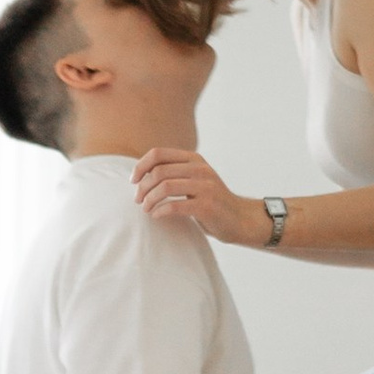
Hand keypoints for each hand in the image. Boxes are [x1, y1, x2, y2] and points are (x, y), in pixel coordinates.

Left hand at [134, 148, 256, 245]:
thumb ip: (176, 172)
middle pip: (159, 171)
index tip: (133, 181)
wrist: (239, 219)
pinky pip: (174, 206)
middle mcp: (200, 169)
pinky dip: (160, 211)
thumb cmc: (210, 202)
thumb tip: (142, 174)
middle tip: (138, 200)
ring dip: (149, 199)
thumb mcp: (195, 179)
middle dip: (142, 187)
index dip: (141, 166)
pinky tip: (156, 216)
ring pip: (165, 187)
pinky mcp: (207, 206)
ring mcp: (205, 187)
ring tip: (146, 209)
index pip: (159, 153)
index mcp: (194, 159)